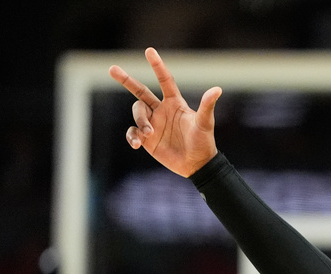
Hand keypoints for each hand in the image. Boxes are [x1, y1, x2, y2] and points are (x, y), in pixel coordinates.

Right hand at [108, 47, 220, 176]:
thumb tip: (217, 89)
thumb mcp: (204, 123)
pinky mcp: (147, 139)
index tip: (149, 51)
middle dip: (126, 80)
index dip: (158, 66)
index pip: (164, 81)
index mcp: (174, 103)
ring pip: (137, 113)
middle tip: (112, 69)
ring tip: (149, 133)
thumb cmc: (203, 142)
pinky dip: (132, 136)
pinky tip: (138, 144)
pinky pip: (133, 132)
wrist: (197, 165)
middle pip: (140, 91)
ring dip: (140, 121)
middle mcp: (161, 110)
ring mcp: (153, 123)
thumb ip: (207, 106)